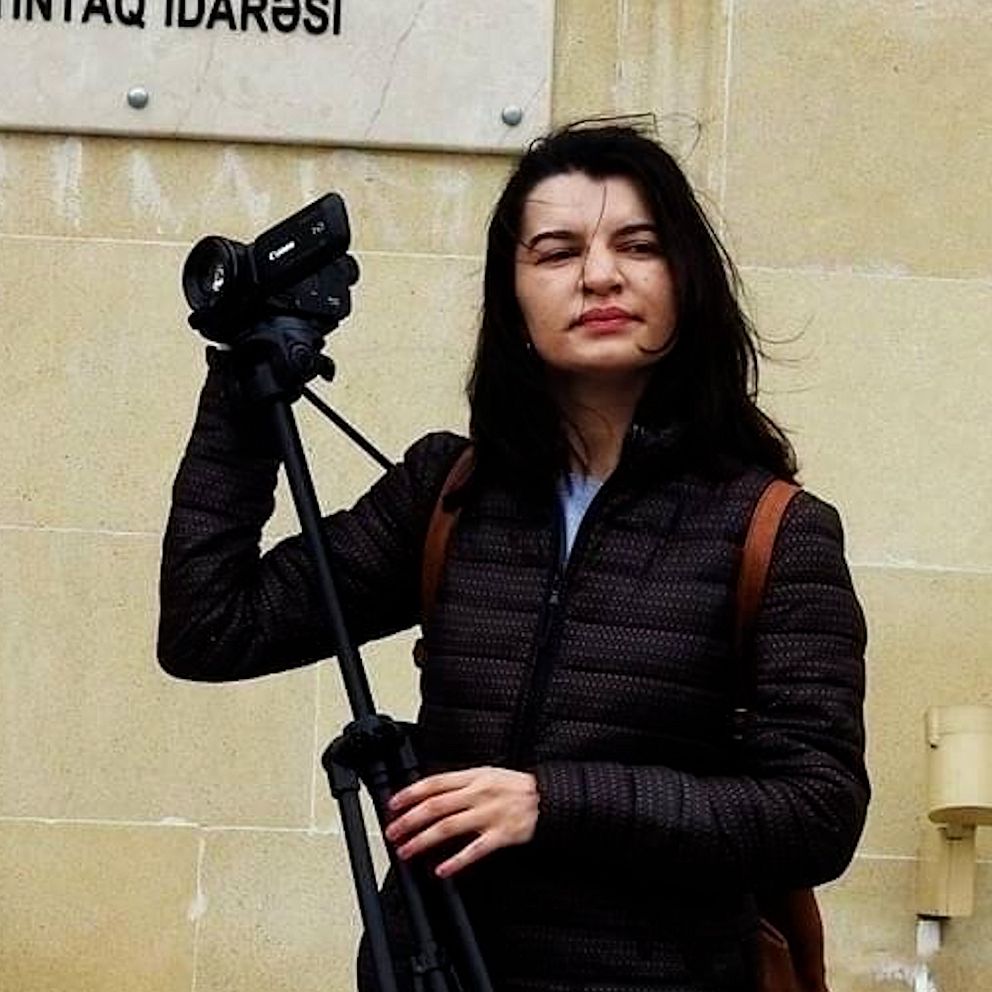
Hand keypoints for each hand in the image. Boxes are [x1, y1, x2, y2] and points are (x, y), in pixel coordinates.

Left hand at [384, 767, 538, 877]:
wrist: (548, 798)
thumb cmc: (514, 787)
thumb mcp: (486, 774)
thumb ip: (460, 783)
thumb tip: (430, 794)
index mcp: (473, 777)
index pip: (434, 783)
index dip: (411, 794)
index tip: (394, 804)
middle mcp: (478, 794)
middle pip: (436, 806)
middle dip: (410, 820)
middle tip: (393, 832)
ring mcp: (489, 815)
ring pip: (449, 827)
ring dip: (424, 840)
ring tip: (407, 850)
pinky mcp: (501, 835)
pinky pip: (475, 850)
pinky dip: (456, 861)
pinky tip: (442, 869)